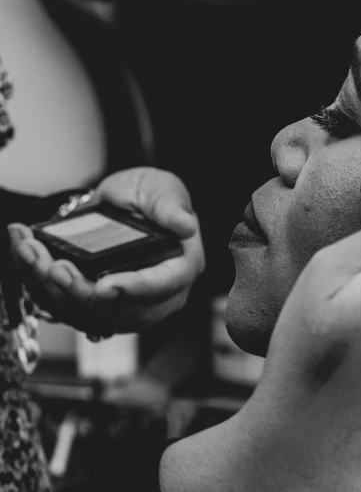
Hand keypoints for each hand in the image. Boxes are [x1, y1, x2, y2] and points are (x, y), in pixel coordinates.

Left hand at [8, 168, 204, 332]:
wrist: (124, 203)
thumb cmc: (150, 196)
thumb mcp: (162, 189)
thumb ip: (171, 206)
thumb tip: (185, 225)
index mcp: (182, 266)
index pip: (163, 286)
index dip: (134, 289)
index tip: (104, 287)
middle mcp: (159, 295)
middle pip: (122, 311)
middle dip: (82, 294)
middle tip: (55, 268)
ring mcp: (129, 305)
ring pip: (90, 315)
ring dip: (54, 291)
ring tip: (32, 253)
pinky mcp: (101, 308)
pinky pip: (70, 310)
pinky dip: (44, 288)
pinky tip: (29, 255)